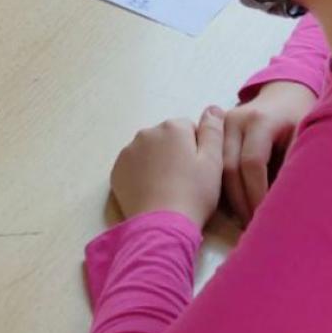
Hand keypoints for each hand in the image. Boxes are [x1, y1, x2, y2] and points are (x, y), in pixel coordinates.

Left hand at [109, 107, 225, 226]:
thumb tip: (213, 107)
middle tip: (185, 180)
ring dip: (158, 162)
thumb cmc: (193, 193)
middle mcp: (146, 132)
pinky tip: (152, 192)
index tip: (200, 170)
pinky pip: (134, 166)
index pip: (190, 129)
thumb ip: (213, 130)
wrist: (161, 224)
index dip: (198, 149)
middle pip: (168, 138)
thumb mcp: (214, 161)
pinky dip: (142, 174)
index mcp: (172, 127)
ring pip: (150, 151)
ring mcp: (128, 151)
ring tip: (168, 188)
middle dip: (176, 153)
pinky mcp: (117, 170)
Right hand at [221, 81, 317, 225]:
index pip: (252, 163)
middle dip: (242, 202)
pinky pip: (214, 165)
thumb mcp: (304, 135)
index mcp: (259, 120)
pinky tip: (235, 207)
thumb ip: (296, 163)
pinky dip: (224, 188)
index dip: (257, 193)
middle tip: (254, 228)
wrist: (283, 94)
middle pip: (229, 168)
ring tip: (245, 221)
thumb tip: (292, 203)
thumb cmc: (298, 118)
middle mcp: (234, 120)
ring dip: (231, 199)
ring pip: (218, 170)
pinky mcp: (213, 133)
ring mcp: (220, 126)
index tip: (267, 218)